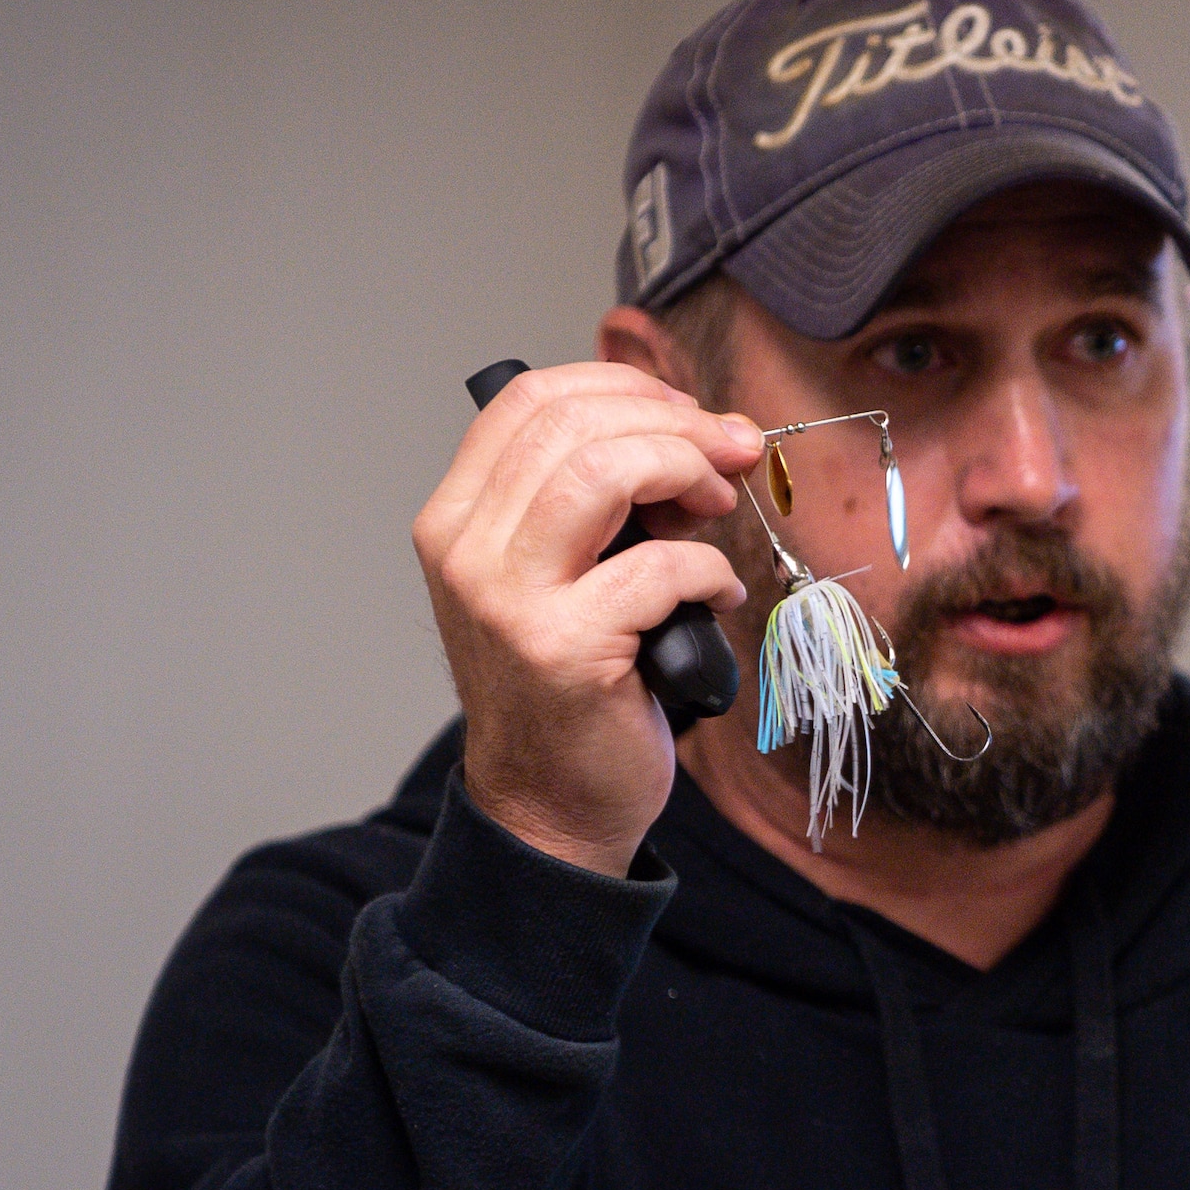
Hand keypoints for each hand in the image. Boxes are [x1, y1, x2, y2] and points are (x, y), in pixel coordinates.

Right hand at [412, 362, 762, 875]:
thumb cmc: (572, 680)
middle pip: (574, 424)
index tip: (689, 411)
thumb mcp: (563, 570)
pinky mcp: (561, 650)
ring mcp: (506, 600)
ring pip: (605, 472)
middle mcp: (466, 551)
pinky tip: (721, 592)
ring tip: (720, 508)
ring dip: (687, 472)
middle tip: (732, 452)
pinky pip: (658, 568)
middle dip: (676, 422)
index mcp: (457, 517)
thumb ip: (598, 499)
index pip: (530, 399)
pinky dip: (709, 568)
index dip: (624, 385)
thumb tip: (695, 429)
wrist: (550, 803)